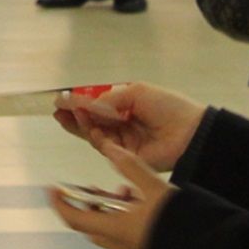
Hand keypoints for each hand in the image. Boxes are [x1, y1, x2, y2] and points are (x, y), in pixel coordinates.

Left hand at [47, 140, 174, 248]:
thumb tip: (110, 148)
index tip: (51, 189)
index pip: (73, 218)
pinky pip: (123, 230)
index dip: (59, 203)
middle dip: (82, 204)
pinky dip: (120, 214)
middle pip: (88, 223)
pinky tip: (134, 199)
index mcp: (114, 228)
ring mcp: (132, 246)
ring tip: (111, 189)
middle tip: (80, 189)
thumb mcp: (153, 187)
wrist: (206, 246)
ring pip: (106, 227)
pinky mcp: (145, 246)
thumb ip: (130, 166)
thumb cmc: (179, 221)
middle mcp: (119, 241)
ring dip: (103, 208)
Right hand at [50, 82, 204, 172]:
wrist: (190, 133)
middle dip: (73, 116)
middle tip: (58, 111)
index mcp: (126, 106)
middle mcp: (122, 124)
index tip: (62, 100)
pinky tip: (91, 128)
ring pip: (94, 134)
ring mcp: (123, 141)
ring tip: (74, 116)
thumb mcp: (136, 92)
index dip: (79, 103)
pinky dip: (95, 138)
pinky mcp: (126, 157)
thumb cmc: (169, 107)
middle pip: (91, 121)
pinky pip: (104, 148)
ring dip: (81, 125)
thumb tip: (87, 103)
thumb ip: (109, 98)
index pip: (97, 105)